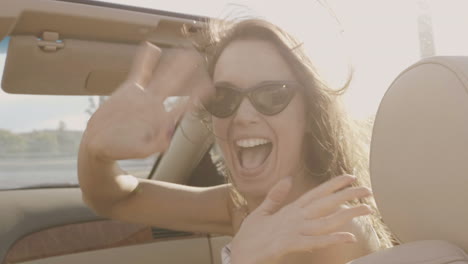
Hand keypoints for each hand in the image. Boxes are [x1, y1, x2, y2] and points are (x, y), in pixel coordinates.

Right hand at [82, 42, 212, 159]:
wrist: (100, 141)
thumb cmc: (122, 149)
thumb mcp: (140, 151)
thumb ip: (155, 145)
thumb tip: (167, 138)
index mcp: (161, 118)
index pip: (182, 105)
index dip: (195, 96)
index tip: (210, 87)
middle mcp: (155, 104)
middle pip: (174, 85)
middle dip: (187, 73)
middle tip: (200, 59)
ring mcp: (143, 95)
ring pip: (161, 76)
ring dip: (172, 64)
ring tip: (183, 51)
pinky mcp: (129, 90)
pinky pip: (139, 72)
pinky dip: (145, 60)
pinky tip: (151, 47)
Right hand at [230, 175, 371, 263]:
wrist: (238, 255)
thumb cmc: (250, 236)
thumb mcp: (261, 212)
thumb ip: (275, 196)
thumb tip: (286, 178)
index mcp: (289, 210)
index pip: (315, 193)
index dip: (333, 184)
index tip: (350, 177)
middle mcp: (293, 218)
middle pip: (324, 203)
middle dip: (346, 195)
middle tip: (367, 189)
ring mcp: (292, 231)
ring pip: (325, 221)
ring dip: (347, 215)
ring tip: (366, 210)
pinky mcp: (288, 245)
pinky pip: (315, 242)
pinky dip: (332, 239)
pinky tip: (348, 236)